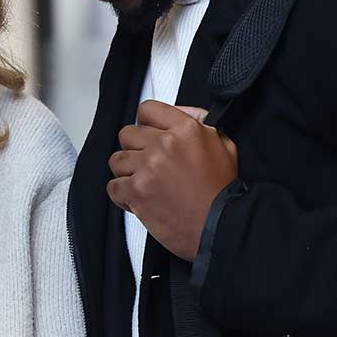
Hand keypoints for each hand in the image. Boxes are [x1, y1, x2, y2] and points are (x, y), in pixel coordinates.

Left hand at [108, 101, 238, 261]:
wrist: (221, 226)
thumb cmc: (222, 191)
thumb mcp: (223, 146)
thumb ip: (201, 124)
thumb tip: (180, 111)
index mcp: (186, 129)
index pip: (147, 110)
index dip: (146, 124)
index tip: (148, 136)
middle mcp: (164, 144)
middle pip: (128, 134)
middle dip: (135, 149)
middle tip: (148, 165)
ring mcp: (148, 167)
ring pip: (116, 160)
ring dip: (127, 172)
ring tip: (144, 183)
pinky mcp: (137, 191)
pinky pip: (113, 185)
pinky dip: (122, 194)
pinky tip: (139, 199)